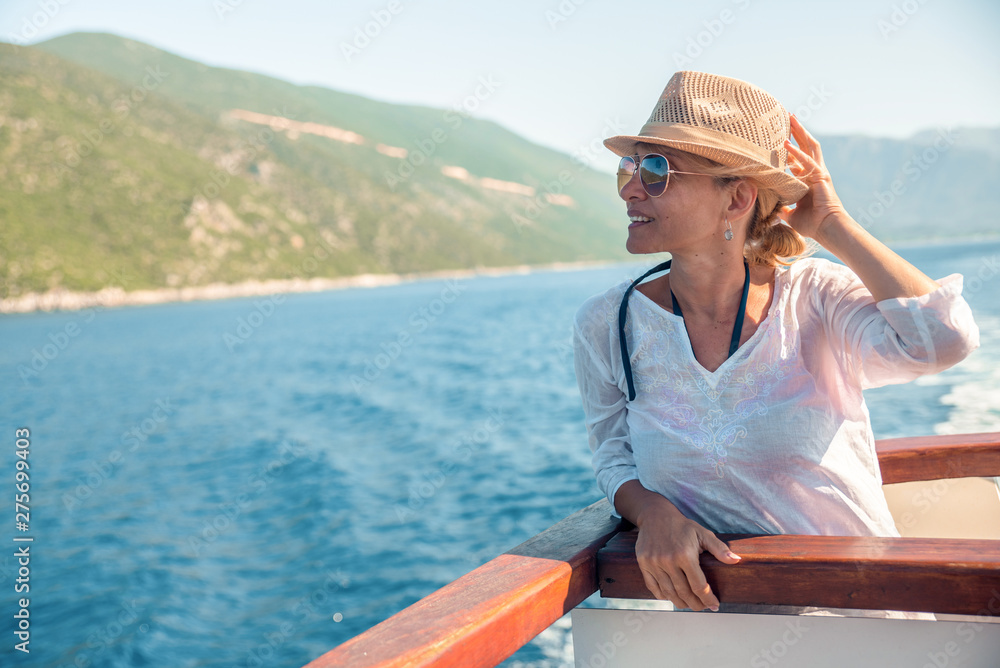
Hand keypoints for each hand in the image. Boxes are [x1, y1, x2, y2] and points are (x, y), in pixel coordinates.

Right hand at [634, 505, 740, 610]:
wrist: (655, 515)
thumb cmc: (682, 526)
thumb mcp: (703, 533)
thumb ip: (719, 549)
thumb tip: (736, 560)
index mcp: (685, 555)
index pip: (699, 586)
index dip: (708, 599)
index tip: (714, 605)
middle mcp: (668, 560)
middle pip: (684, 592)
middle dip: (695, 604)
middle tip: (702, 607)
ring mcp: (654, 563)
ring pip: (668, 592)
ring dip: (680, 602)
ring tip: (688, 604)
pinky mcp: (644, 564)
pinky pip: (653, 587)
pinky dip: (663, 596)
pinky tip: (671, 597)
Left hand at [780, 115, 849, 242]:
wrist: (827, 228)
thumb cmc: (812, 224)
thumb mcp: (791, 215)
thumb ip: (782, 209)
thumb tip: (773, 210)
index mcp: (806, 179)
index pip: (796, 158)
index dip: (788, 147)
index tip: (777, 136)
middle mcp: (813, 172)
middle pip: (805, 145)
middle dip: (796, 131)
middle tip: (787, 116)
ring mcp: (818, 172)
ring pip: (809, 146)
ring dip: (799, 132)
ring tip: (791, 118)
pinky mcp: (821, 176)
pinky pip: (807, 161)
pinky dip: (796, 152)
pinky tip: (785, 144)